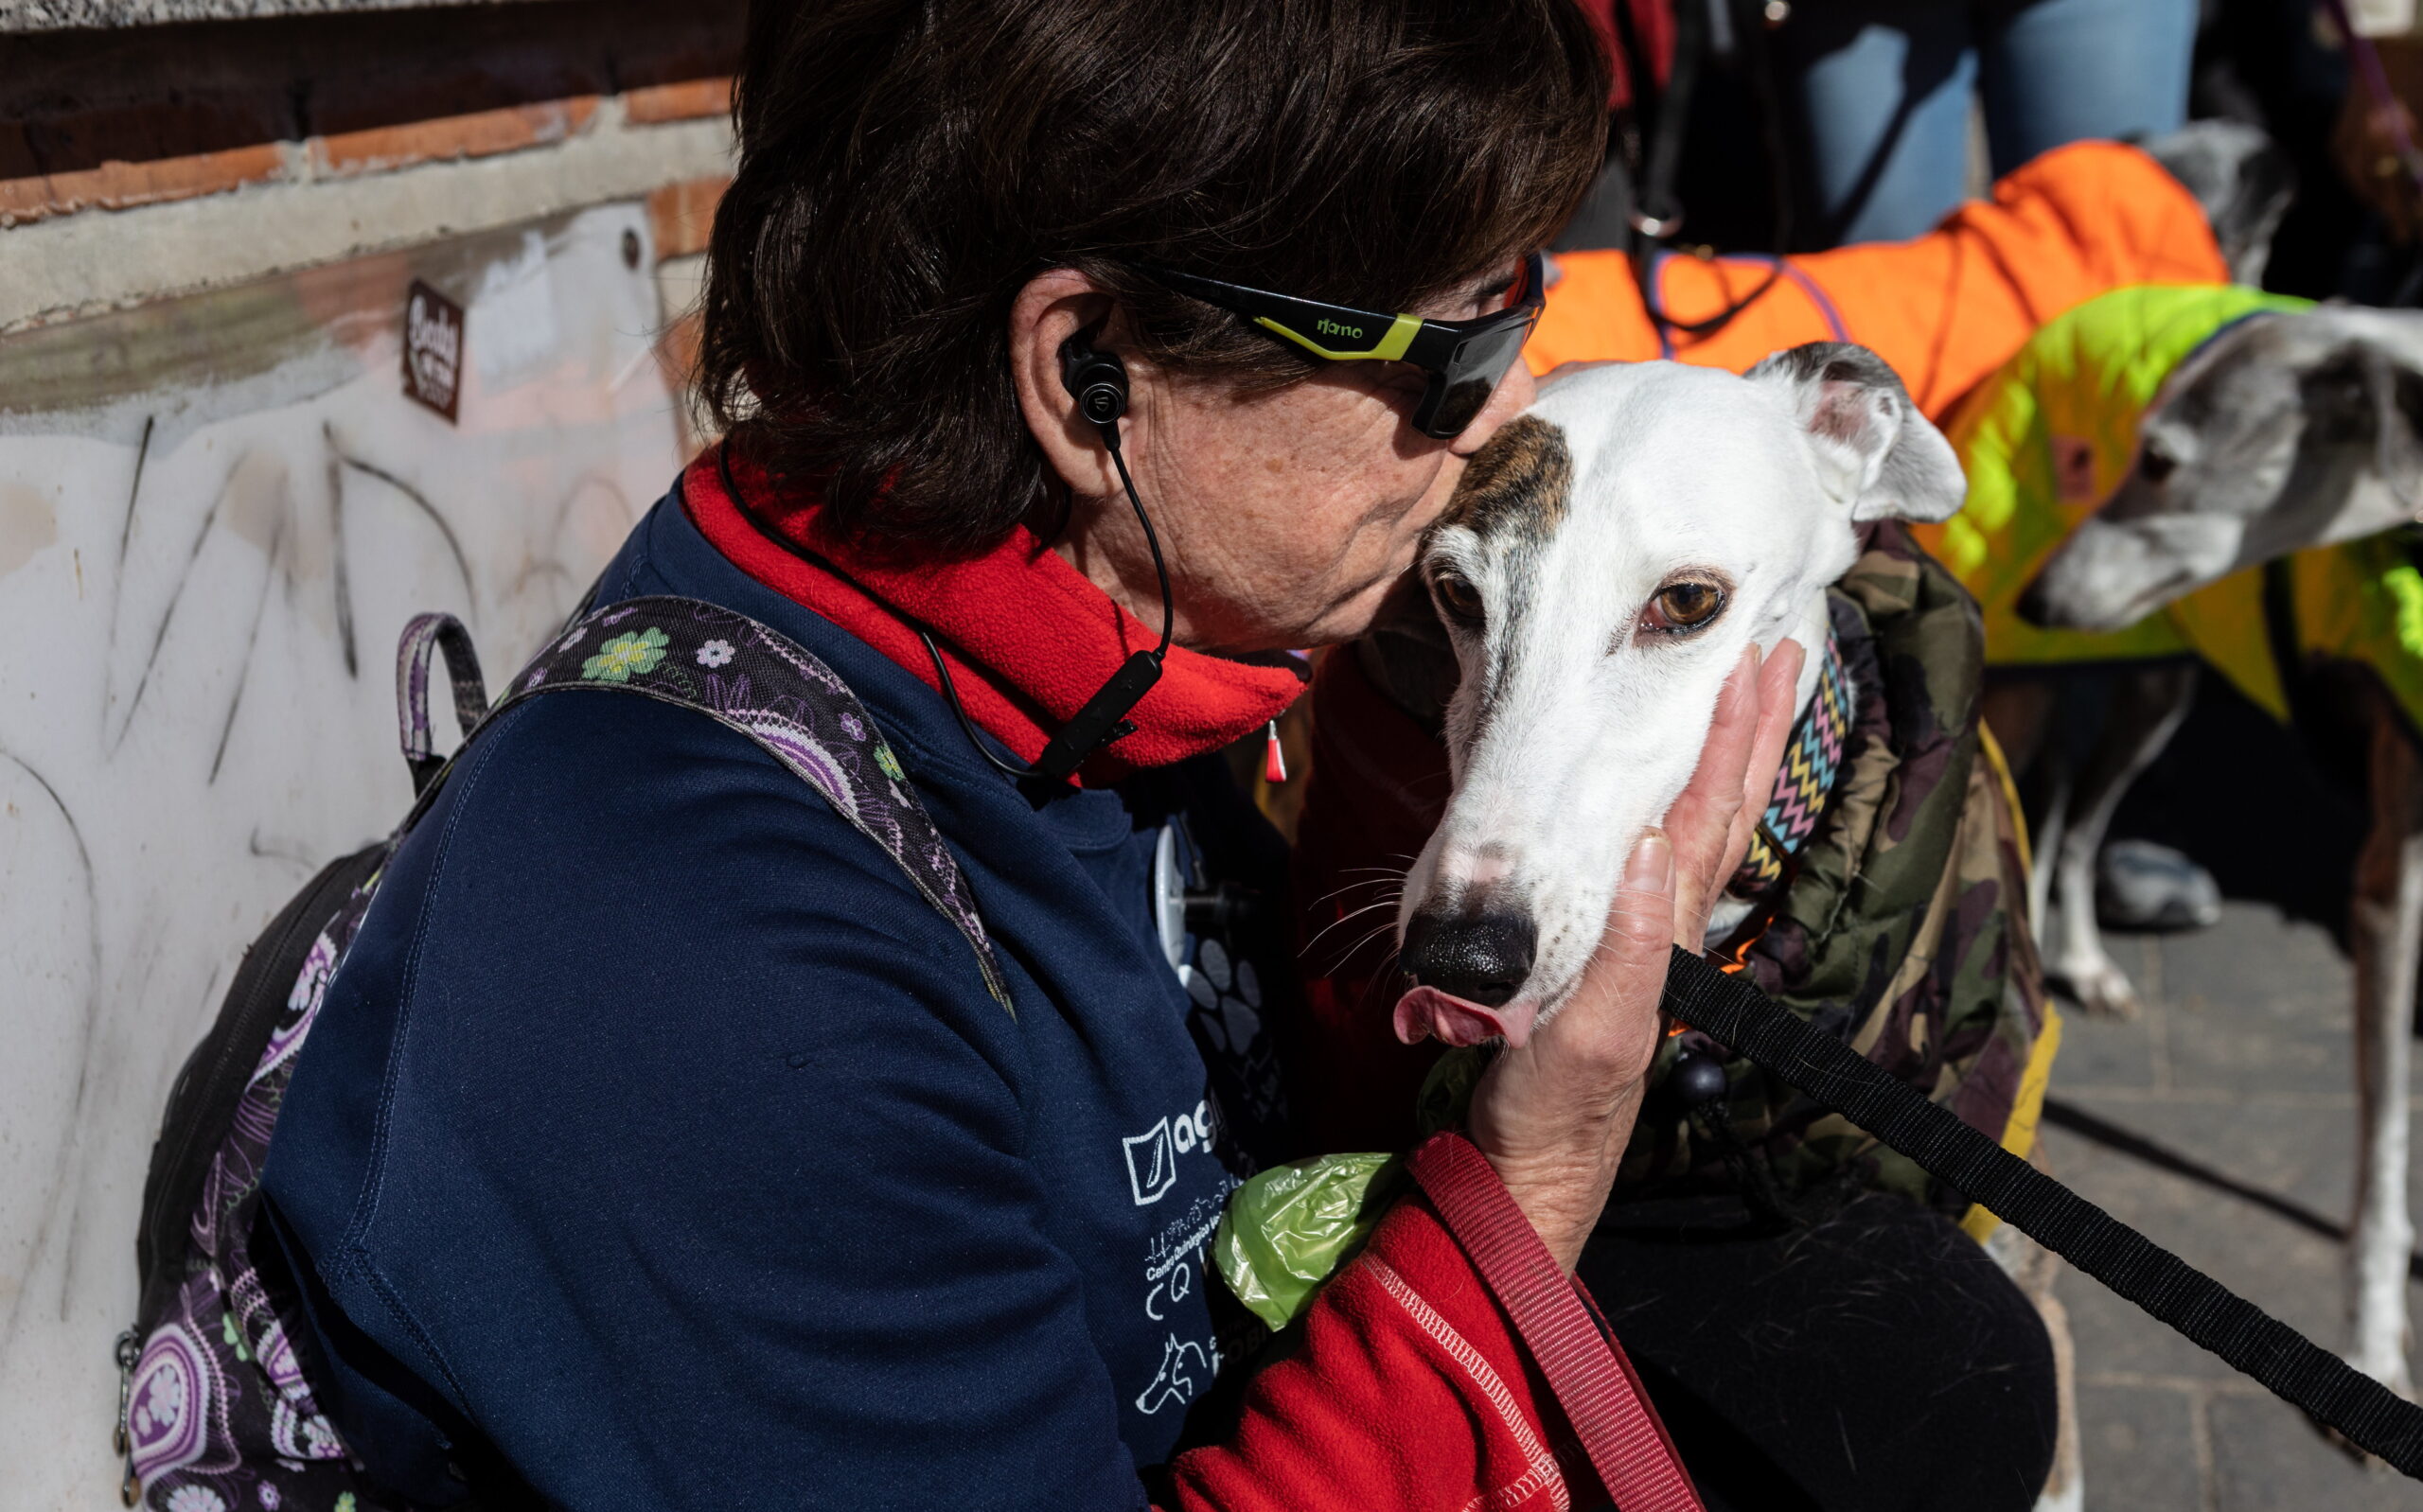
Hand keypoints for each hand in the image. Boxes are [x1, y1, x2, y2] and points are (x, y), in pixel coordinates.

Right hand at [1465, 640, 1803, 1270]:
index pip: (1702, 819)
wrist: (1529, 1172)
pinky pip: (1660, 857)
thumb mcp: (1589, 1036)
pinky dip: (1681, 803)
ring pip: (1701, 829)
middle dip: (1753, 731)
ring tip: (1750, 692)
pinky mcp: (1614, 953)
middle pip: (1723, 811)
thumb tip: (1639, 847)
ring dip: (1731, 757)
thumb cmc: (1552, 1111)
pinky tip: (1672, 780)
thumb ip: (1623, 949)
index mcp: (1658, 935)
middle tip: (1777, 652)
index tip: (1746, 669)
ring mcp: (1643, 940)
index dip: (1728, 743)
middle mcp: (1663, 928)